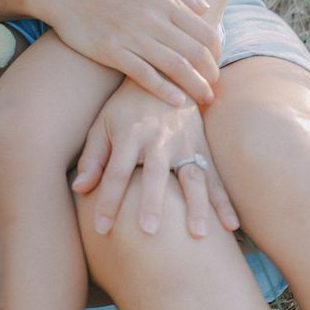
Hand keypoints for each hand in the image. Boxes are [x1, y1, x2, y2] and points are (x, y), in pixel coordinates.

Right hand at [31, 0, 221, 107]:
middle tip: (214, 88)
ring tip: (204, 100)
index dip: (217, 52)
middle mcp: (152, 19)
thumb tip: (205, 8)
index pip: (204, 31)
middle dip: (211, 74)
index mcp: (163, 0)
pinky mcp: (111, 51)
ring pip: (175, 66)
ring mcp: (131, 36)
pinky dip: (164, 90)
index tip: (215, 63)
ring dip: (196, 86)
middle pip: (195, 53)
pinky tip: (177, 101)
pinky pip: (144, 75)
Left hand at [72, 80, 238, 237]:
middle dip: (152, 202)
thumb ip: (92, 157)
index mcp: (129, 133)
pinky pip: (216, 177)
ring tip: (198, 235)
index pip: (116, 172)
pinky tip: (230, 225)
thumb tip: (79, 189)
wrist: (165, 74)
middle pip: (154, 173)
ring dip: (196, 206)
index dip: (108, 201)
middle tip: (149, 231)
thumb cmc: (127, 107)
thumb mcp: (103, 124)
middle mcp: (158, 139)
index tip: (102, 230)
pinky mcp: (203, 147)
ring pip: (192, 177)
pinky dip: (224, 202)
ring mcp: (185, 143)